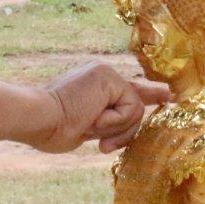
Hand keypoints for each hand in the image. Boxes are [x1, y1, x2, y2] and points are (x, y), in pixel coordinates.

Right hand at [30, 62, 170, 153]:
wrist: (37, 118)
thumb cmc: (51, 128)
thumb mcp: (87, 128)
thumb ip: (108, 123)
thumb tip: (123, 129)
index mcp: (95, 85)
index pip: (128, 91)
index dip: (149, 93)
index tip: (167, 94)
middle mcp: (103, 75)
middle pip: (134, 107)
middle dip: (122, 129)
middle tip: (102, 125)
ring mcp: (107, 74)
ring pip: (134, 112)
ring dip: (114, 129)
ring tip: (86, 124)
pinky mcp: (109, 77)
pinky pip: (130, 111)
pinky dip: (113, 123)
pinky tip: (91, 118)